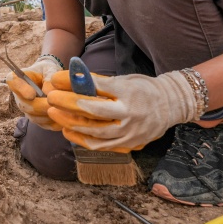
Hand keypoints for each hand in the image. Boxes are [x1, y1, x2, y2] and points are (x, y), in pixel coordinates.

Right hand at [5, 56, 64, 130]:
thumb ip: (49, 78)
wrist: (50, 79)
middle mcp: (19, 97)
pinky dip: (55, 122)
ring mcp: (27, 110)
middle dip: (40, 106)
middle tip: (54, 104)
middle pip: (25, 105)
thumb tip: (49, 92)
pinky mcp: (37, 120)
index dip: (21, 90)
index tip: (32, 94)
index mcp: (17, 79)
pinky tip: (66, 116)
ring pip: (35, 118)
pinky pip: (44, 125)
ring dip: (49, 115)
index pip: (13, 82)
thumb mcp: (49, 68)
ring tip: (63, 109)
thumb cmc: (48, 71)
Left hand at [46, 70, 197, 152]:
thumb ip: (100, 82)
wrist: (171, 105)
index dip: (72, 82)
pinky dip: (81, 139)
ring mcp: (130, 131)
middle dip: (67, 103)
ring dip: (70, 122)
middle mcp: (129, 112)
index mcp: (128, 91)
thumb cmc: (143, 88)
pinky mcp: (129, 145)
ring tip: (54, 114)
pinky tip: (68, 130)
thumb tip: (71, 78)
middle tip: (50, 97)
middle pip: (92, 109)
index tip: (55, 78)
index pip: (95, 85)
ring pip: (93, 131)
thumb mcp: (124, 79)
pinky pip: (100, 145)